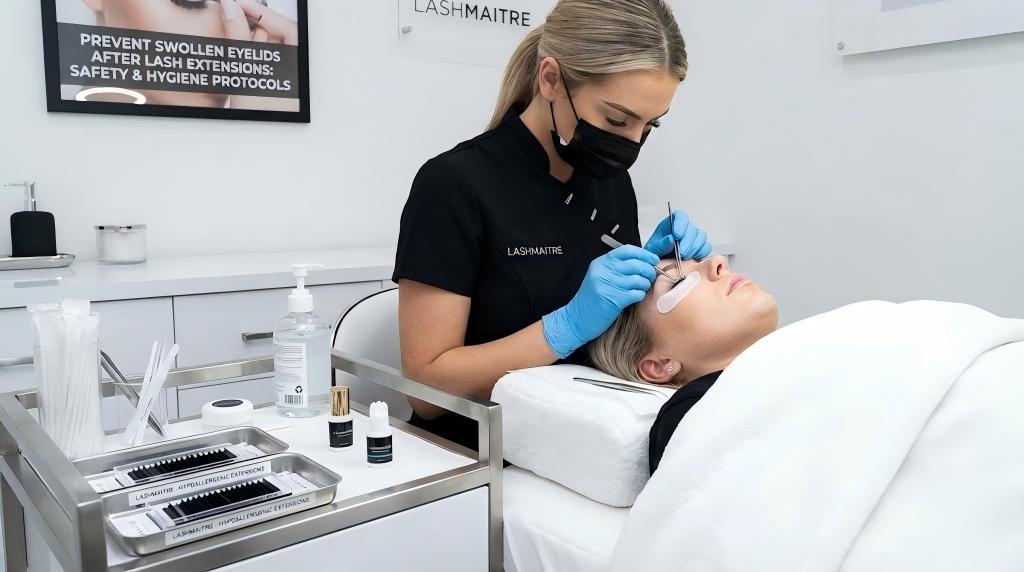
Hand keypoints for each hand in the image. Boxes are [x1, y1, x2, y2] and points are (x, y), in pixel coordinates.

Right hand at [219, 0, 300, 110]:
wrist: (256, 149)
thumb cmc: (260, 115)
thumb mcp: (246, 71)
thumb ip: (238, 36)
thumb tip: (231, 6)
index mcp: (297, 63)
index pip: (279, 23)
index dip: (254, 8)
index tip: (232, 0)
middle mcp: (292, 68)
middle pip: (269, 32)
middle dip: (247, 23)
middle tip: (224, 13)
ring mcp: (281, 74)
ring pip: (261, 45)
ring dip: (242, 40)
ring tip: (225, 39)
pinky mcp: (268, 81)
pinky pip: (256, 59)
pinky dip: (242, 54)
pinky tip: (229, 55)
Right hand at [542, 245, 659, 357]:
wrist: (577, 319)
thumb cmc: (592, 300)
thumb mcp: (600, 277)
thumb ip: (617, 268)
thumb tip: (644, 263)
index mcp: (601, 263)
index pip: (627, 250)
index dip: (644, 254)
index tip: (653, 260)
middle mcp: (603, 271)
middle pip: (635, 264)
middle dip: (648, 270)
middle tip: (651, 277)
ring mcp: (606, 285)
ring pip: (638, 279)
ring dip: (645, 284)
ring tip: (642, 288)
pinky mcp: (612, 299)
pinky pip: (636, 293)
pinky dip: (640, 295)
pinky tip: (636, 297)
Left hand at [644, 209, 711, 259]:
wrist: (659, 264)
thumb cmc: (655, 253)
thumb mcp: (652, 249)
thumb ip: (660, 244)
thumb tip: (671, 239)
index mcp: (671, 223)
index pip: (680, 216)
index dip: (680, 224)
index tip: (676, 236)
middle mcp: (684, 228)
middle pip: (692, 228)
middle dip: (688, 241)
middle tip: (681, 253)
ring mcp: (693, 237)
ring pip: (701, 237)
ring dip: (694, 248)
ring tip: (684, 258)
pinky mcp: (699, 247)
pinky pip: (706, 247)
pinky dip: (701, 253)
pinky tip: (692, 259)